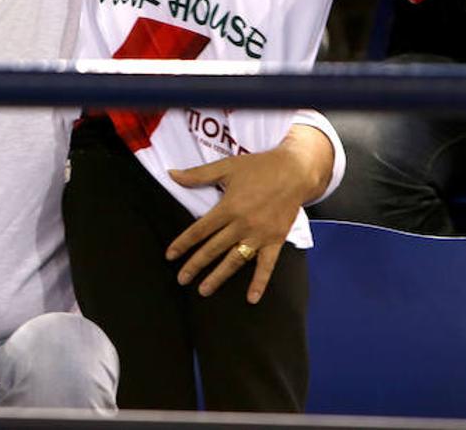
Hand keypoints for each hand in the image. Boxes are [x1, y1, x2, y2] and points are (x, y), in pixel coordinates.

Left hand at [165, 134, 324, 302]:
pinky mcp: (275, 240)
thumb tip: (172, 174)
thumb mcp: (227, 167)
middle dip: (196, 265)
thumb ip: (198, 174)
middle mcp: (242, 224)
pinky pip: (266, 265)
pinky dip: (260, 282)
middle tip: (182, 279)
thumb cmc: (259, 167)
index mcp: (228, 207)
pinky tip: (251, 298)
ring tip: (204, 290)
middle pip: (214, 248)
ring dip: (219, 276)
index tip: (170, 255)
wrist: (295, 171)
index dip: (183, 243)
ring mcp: (259, 235)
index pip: (200, 230)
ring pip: (235, 260)